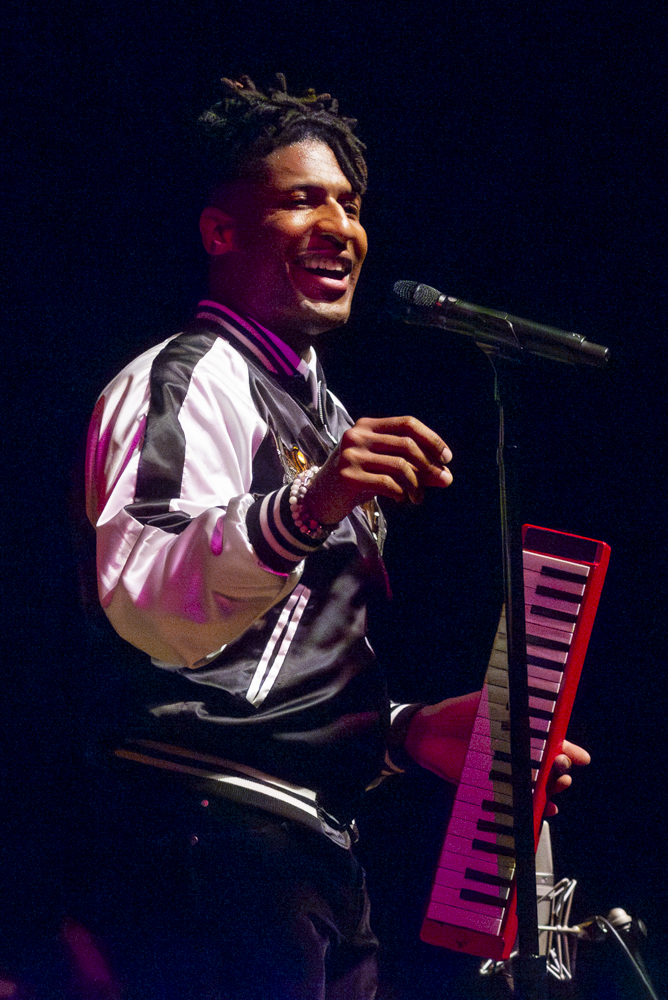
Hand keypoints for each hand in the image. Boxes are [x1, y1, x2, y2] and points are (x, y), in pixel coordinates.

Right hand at [306, 416, 452, 524]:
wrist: (317, 500)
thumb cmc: (355, 482)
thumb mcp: (383, 470)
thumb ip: (413, 470)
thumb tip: (446, 477)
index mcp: (366, 426)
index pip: (407, 423)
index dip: (431, 439)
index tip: (447, 457)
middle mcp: (357, 435)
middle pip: (406, 444)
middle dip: (430, 465)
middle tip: (443, 480)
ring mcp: (351, 455)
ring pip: (400, 465)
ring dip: (417, 484)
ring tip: (418, 498)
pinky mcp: (348, 476)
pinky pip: (388, 483)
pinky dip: (401, 493)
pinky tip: (403, 499)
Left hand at [404, 693, 590, 815]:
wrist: (428, 734)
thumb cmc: (457, 714)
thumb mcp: (485, 702)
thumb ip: (508, 701)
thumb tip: (531, 697)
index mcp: (520, 730)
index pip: (551, 740)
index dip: (568, 749)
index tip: (582, 758)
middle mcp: (518, 752)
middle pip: (549, 765)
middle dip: (561, 768)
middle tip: (560, 767)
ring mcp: (507, 772)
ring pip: (539, 785)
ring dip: (552, 788)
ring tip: (556, 786)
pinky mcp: (493, 789)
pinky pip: (519, 803)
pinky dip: (535, 809)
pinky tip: (545, 810)